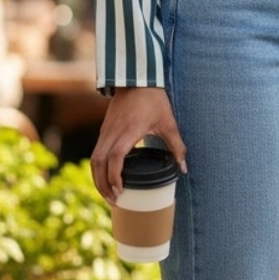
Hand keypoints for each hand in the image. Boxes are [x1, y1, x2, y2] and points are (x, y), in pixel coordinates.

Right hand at [90, 87, 186, 203]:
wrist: (136, 79)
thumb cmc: (154, 100)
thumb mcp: (169, 123)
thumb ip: (177, 146)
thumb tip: (184, 168)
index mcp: (128, 131)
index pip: (114, 157)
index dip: (114, 176)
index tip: (121, 190)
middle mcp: (112, 132)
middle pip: (98, 163)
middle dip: (103, 185)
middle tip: (115, 200)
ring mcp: (105, 131)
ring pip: (94, 159)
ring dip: (98, 178)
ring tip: (109, 194)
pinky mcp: (103, 130)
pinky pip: (95, 153)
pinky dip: (98, 169)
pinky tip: (106, 178)